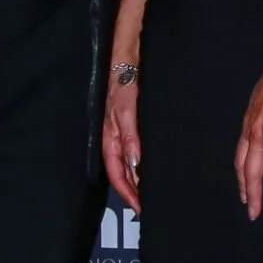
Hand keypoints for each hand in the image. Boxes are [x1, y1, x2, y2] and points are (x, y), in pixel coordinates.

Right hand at [101, 71, 141, 214]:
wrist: (126, 56)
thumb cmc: (122, 80)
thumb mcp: (126, 110)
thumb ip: (130, 137)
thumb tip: (134, 164)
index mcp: (109, 138)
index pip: (116, 174)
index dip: (127, 192)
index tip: (139, 206)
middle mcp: (115, 138)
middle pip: (122, 172)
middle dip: (133, 190)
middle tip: (148, 205)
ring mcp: (122, 131)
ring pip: (128, 163)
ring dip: (138, 178)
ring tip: (152, 191)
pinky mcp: (130, 124)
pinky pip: (135, 150)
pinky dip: (142, 162)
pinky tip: (151, 166)